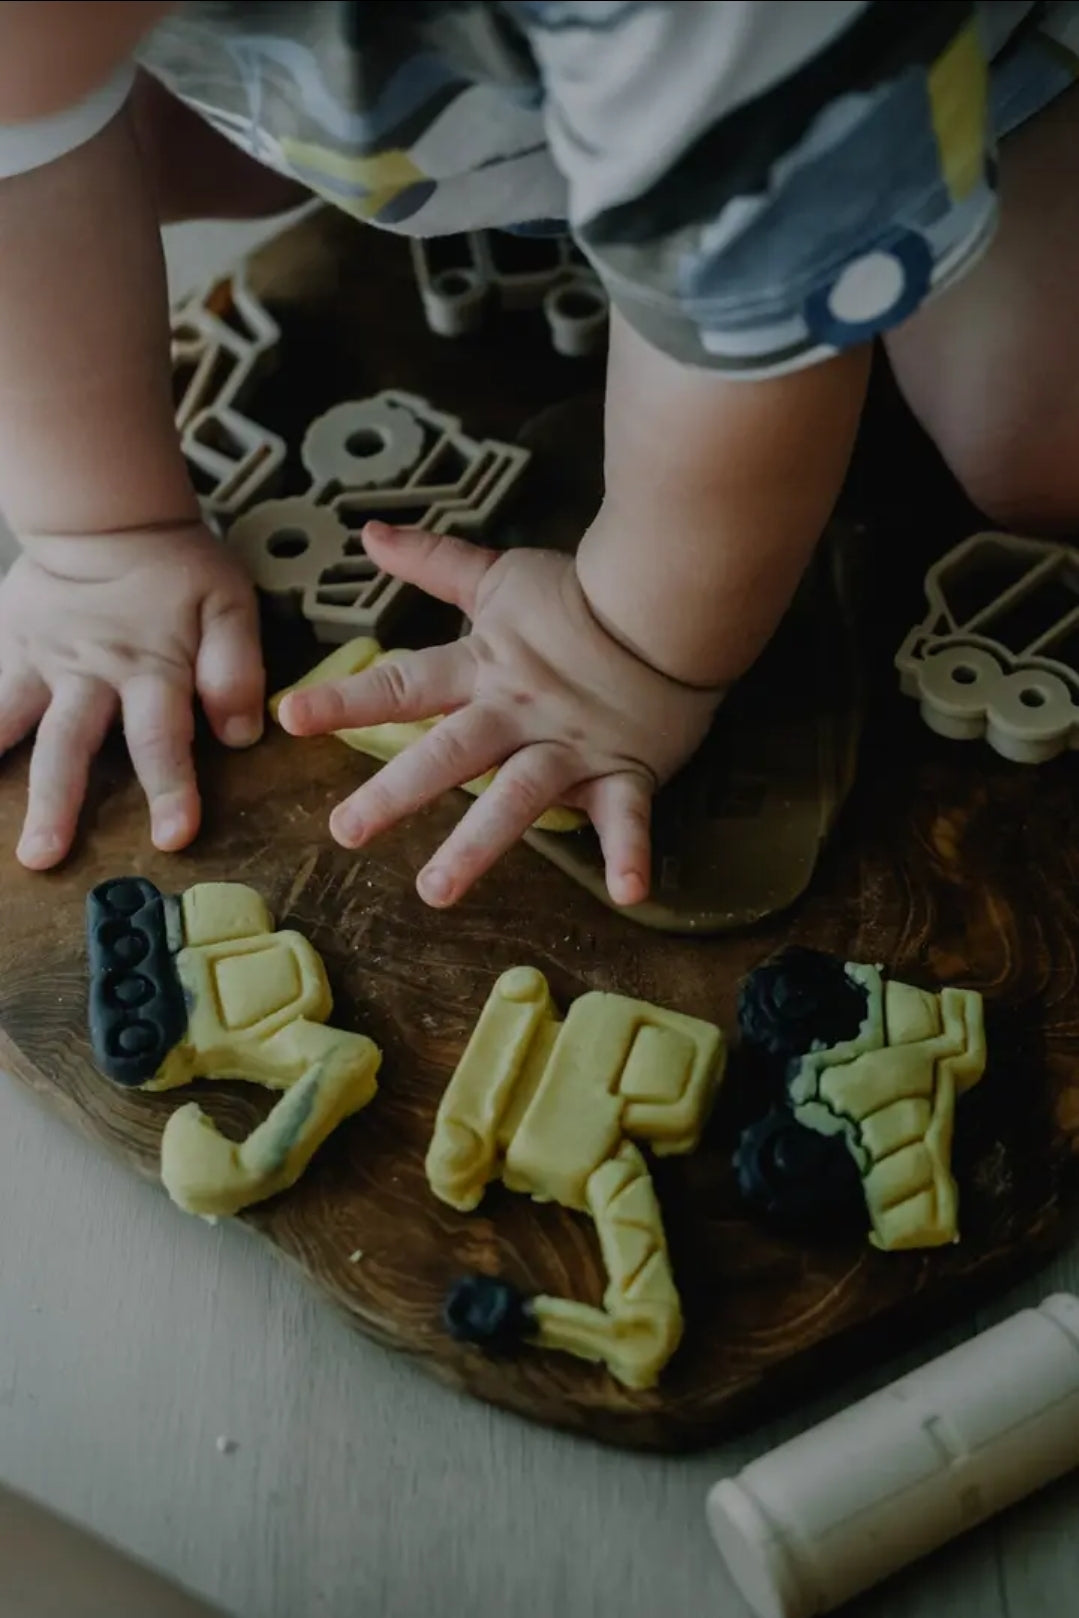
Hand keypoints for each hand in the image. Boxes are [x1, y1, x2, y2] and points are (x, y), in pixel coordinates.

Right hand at [0, 523, 263, 867]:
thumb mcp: (228, 605)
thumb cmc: (177, 571)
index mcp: (149, 670)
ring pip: (5, 722)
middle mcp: (88, 676)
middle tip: (44, 857)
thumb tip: (241, 733)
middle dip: (56, 804)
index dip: (169, 788)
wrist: (107, 517)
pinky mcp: (5, 649)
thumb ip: (236, 667)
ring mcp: (38, 664)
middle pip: (69, 746)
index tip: (172, 836)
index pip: (161, 738)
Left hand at [277, 522, 722, 907]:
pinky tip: (627, 892)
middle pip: (448, 754)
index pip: (403, 686)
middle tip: (346, 829)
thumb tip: (370, 533)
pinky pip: (628, 817)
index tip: (289, 717)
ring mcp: (570, 749)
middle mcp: (516, 716)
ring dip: (478, 844)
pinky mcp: (624, 771)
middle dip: (396, 791)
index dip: (346, 700)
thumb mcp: (500, 577)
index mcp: (483, 672)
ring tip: (437, 889)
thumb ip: (434, 564)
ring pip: (518, 798)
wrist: (668, 601)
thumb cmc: (580, 597)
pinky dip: (630, 852)